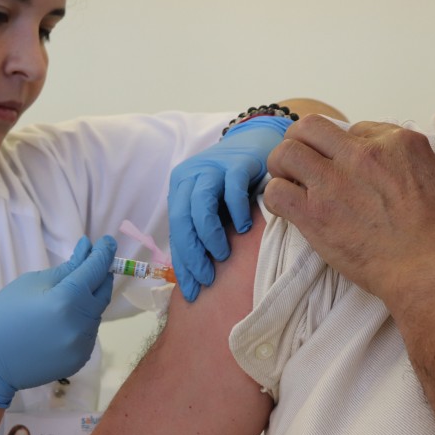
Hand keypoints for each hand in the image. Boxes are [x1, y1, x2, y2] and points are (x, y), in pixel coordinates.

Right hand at [0, 235, 116, 407]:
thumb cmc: (3, 315)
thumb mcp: (31, 283)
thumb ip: (66, 269)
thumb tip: (86, 252)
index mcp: (67, 299)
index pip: (96, 269)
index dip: (104, 252)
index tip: (107, 242)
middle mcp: (81, 324)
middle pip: (102, 292)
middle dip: (99, 276)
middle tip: (91, 265)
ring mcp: (82, 345)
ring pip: (95, 314)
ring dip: (88, 301)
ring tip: (67, 298)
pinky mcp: (79, 360)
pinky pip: (87, 334)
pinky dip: (81, 322)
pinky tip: (62, 322)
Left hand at [169, 116, 290, 300]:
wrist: (258, 145)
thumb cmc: (234, 185)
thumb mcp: (214, 207)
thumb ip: (201, 231)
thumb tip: (193, 277)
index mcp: (180, 188)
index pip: (176, 229)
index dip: (181, 262)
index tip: (190, 290)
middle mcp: (192, 175)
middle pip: (182, 217)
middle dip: (191, 252)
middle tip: (206, 277)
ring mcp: (214, 166)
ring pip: (201, 203)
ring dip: (209, 234)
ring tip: (222, 254)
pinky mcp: (238, 162)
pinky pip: (232, 188)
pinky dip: (236, 211)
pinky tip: (244, 227)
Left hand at [263, 117, 434, 303]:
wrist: (431, 268)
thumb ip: (414, 160)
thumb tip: (397, 160)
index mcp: (396, 142)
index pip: (355, 129)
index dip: (346, 148)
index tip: (347, 167)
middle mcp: (360, 155)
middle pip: (310, 127)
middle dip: (300, 142)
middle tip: (303, 163)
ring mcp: (334, 183)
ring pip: (285, 153)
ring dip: (281, 167)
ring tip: (289, 182)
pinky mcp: (314, 214)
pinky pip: (276, 192)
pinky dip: (276, 198)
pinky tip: (289, 209)